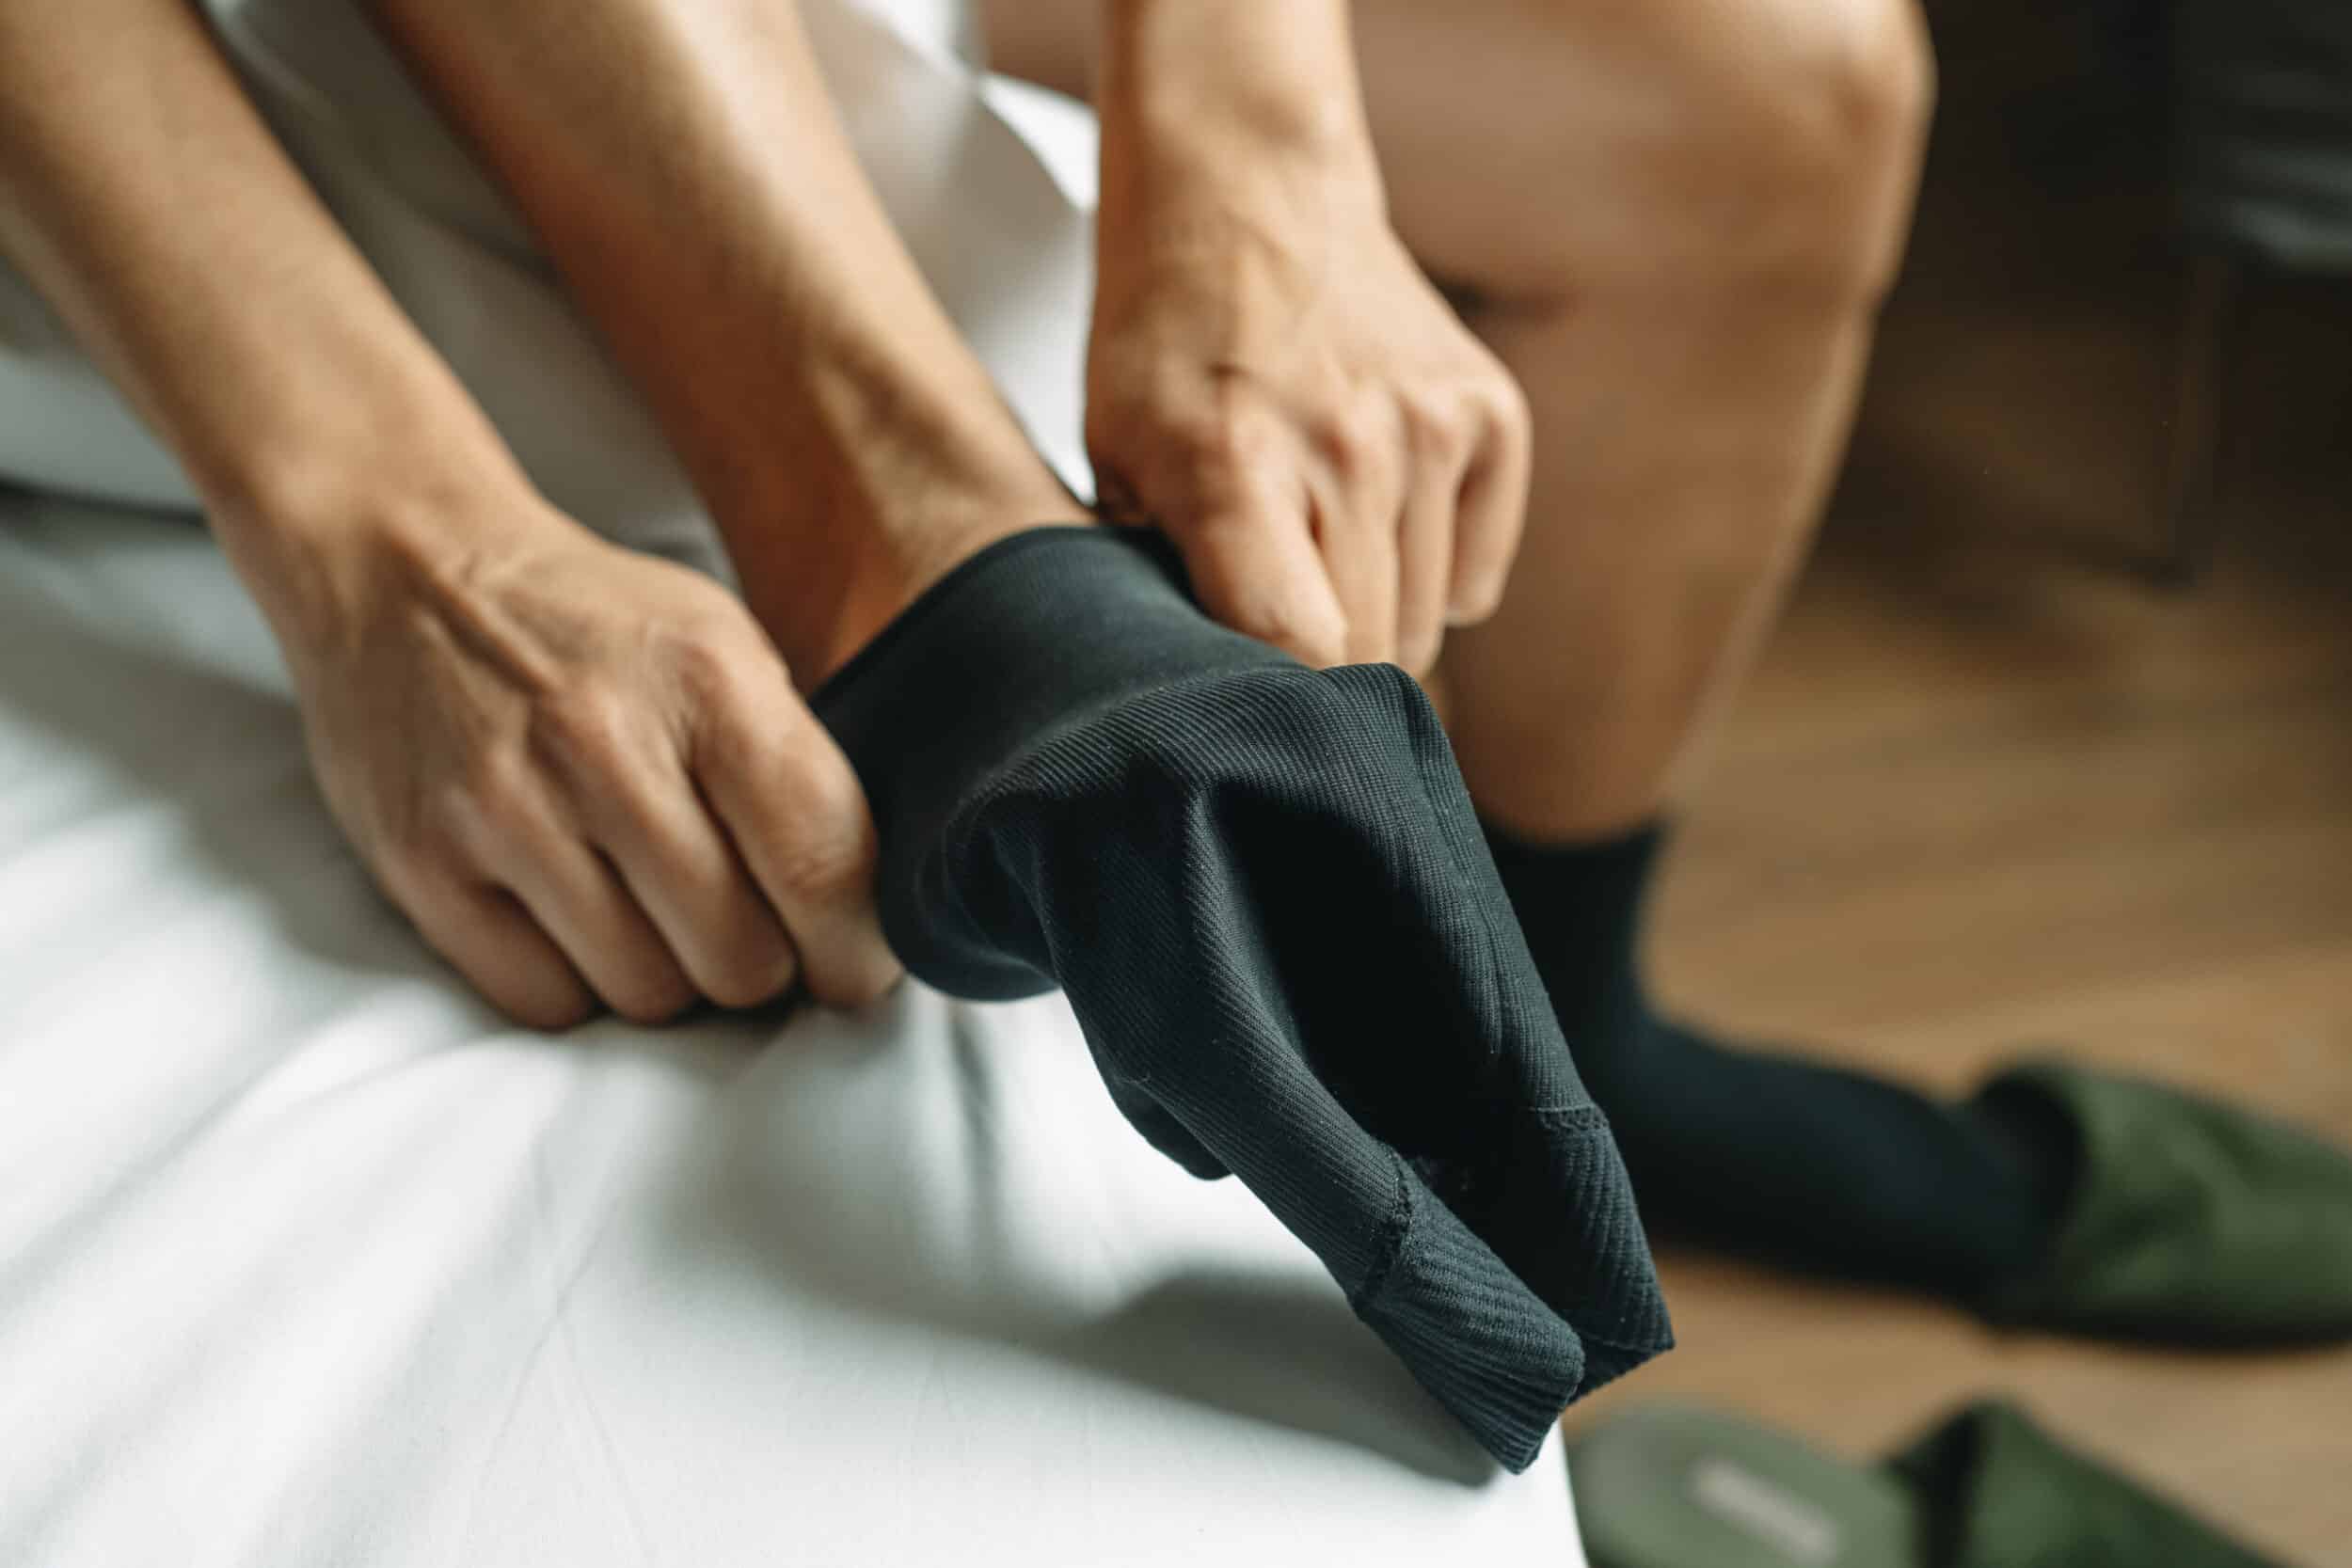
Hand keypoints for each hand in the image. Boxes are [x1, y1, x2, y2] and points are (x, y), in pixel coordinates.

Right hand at [265, 478, 900, 1028]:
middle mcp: (607, 748)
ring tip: (655, 914)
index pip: (824, 866)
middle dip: (762, 966)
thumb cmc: (594, 625)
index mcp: (709, 684)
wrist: (405, 572)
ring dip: (670, 978)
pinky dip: (578, 985)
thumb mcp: (724, 646)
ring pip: (647, 995)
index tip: (853, 965)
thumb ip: (796, 766)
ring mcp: (505, 812)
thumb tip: (867, 909)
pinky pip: (546, 1002)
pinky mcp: (425, 867)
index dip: (856, 947)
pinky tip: (579, 923)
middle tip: (746, 931)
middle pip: (740, 957)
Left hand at [1087, 122, 1531, 674]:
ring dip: (1377, 624)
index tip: (1258, 711)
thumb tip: (1203, 709)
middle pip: (1370, 653)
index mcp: (1231, 465)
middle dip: (1324, 678)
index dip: (1284, 703)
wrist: (1247, 193)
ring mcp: (1427, 426)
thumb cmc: (1164, 343)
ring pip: (1427, 625)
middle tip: (1277, 638)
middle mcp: (1345, 445)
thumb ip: (1156, 583)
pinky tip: (1375, 528)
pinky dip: (1433, 579)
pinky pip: (1475, 578)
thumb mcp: (1114, 459)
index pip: (1300, 648)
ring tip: (1317, 563)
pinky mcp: (1488, 414)